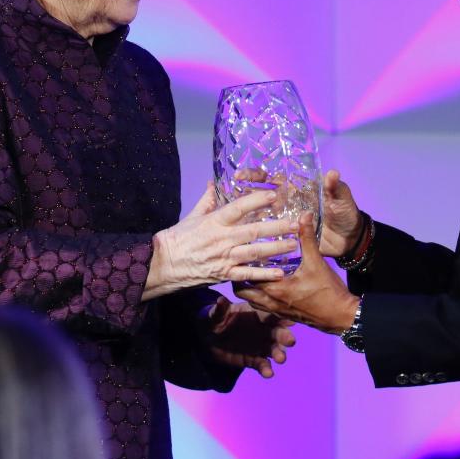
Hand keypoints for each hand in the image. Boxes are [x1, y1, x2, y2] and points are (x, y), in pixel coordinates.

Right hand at [143, 182, 297, 300]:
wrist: (163, 264)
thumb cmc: (177, 238)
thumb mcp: (192, 216)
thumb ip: (207, 200)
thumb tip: (215, 183)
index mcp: (214, 221)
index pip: (239, 207)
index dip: (257, 200)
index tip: (274, 195)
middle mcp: (222, 238)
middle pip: (254, 231)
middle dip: (277, 227)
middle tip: (296, 222)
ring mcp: (224, 258)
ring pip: (255, 252)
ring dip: (276, 249)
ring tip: (295, 244)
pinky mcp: (224, 274)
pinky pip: (247, 275)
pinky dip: (264, 274)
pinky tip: (280, 273)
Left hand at [199, 295, 296, 378]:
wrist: (208, 339)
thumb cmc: (216, 320)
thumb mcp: (215, 313)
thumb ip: (220, 309)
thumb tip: (220, 300)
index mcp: (257, 313)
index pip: (271, 313)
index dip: (280, 316)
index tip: (290, 319)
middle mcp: (263, 330)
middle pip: (278, 332)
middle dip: (285, 336)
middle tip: (290, 341)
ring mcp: (261, 346)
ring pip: (274, 350)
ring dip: (279, 354)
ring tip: (280, 359)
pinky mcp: (254, 360)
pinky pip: (262, 364)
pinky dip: (266, 369)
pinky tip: (268, 374)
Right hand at [231, 168, 362, 259]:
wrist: (351, 239)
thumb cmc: (346, 213)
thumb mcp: (342, 198)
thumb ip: (335, 187)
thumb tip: (333, 173)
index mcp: (296, 190)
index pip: (270, 179)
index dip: (254, 176)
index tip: (240, 175)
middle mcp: (286, 205)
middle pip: (259, 199)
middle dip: (243, 198)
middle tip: (228, 200)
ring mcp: (285, 223)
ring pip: (260, 221)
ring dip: (248, 222)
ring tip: (233, 224)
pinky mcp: (288, 239)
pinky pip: (270, 241)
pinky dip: (259, 246)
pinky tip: (247, 250)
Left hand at [234, 213, 358, 334]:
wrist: (341, 315)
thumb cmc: (328, 290)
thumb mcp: (317, 261)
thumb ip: (307, 238)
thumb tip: (304, 215)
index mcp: (275, 288)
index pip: (247, 276)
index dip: (241, 264)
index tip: (239, 250)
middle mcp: (271, 302)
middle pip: (243, 291)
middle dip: (238, 277)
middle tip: (241, 261)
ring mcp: (276, 311)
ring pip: (251, 300)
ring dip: (248, 288)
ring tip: (249, 272)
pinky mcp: (283, 315)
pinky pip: (262, 307)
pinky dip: (258, 297)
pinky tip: (265, 286)